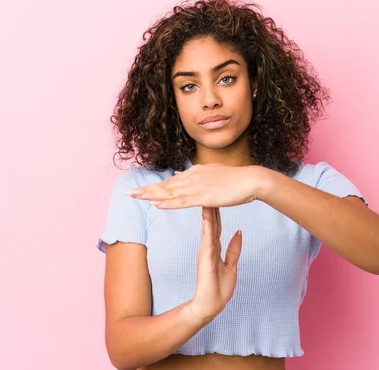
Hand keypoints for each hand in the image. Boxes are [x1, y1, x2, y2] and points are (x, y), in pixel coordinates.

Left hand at [126, 164, 263, 208]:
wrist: (250, 180)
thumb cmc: (235, 179)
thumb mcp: (213, 174)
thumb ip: (198, 176)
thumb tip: (182, 175)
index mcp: (195, 173)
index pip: (171, 181)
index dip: (155, 187)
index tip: (141, 190)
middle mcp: (192, 177)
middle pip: (165, 186)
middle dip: (146, 190)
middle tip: (129, 194)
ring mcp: (196, 187)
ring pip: (169, 193)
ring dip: (151, 196)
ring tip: (135, 198)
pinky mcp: (202, 197)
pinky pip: (181, 201)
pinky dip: (167, 203)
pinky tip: (156, 205)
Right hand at [188, 207, 241, 323]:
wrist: (210, 306)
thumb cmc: (219, 289)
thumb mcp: (231, 266)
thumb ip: (234, 250)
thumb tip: (239, 233)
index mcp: (214, 249)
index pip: (216, 226)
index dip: (217, 211)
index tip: (218, 197)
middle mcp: (208, 247)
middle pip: (211, 222)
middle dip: (211, 206)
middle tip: (210, 190)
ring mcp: (205, 251)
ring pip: (207, 227)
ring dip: (207, 212)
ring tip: (207, 196)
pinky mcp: (205, 258)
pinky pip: (207, 239)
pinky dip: (207, 227)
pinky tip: (206, 216)